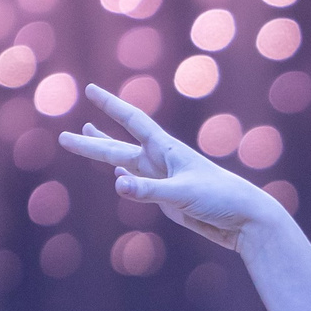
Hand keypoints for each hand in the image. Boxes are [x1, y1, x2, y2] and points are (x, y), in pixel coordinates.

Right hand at [57, 83, 278, 250]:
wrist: (246, 221)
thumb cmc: (221, 199)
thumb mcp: (182, 194)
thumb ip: (149, 190)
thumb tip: (117, 184)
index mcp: (167, 149)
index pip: (132, 121)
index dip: (111, 105)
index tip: (91, 89)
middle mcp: (163, 161)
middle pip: (119, 148)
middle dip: (92, 143)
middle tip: (64, 136)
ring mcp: (165, 181)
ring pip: (127, 164)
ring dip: (106, 153)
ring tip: (86, 138)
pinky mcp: (170, 201)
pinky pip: (141, 187)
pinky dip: (127, 181)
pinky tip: (118, 178)